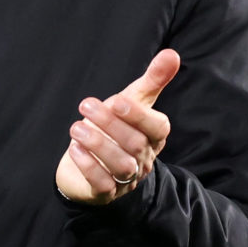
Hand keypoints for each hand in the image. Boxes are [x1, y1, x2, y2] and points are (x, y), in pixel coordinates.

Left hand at [55, 49, 178, 204]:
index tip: (116, 100)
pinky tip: (74, 149)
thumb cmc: (116, 128)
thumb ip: (153, 80)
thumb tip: (172, 53)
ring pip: (121, 166)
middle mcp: (144, 159)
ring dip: (97, 144)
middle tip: (85, 105)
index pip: (158, 128)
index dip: (139, 115)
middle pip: (136, 144)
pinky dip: (88, 166)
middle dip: (110, 124)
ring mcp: (126, 179)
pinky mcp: (106, 193)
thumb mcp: (132, 102)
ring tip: (76, 127)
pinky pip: (103, 184)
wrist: (90, 164)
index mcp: (154, 137)